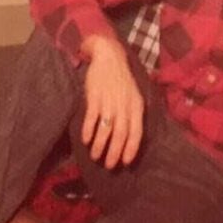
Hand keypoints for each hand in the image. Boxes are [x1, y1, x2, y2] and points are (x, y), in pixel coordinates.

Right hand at [81, 34, 144, 167]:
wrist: (109, 57)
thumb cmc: (121, 80)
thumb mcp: (134, 96)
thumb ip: (133, 114)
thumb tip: (131, 137)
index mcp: (136, 106)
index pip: (136, 133)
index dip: (131, 149)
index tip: (125, 162)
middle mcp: (124, 106)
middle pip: (120, 134)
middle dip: (114, 153)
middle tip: (109, 165)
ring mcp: (109, 102)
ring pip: (105, 130)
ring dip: (99, 145)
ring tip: (95, 156)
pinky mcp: (95, 97)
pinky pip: (92, 118)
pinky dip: (88, 131)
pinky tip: (85, 140)